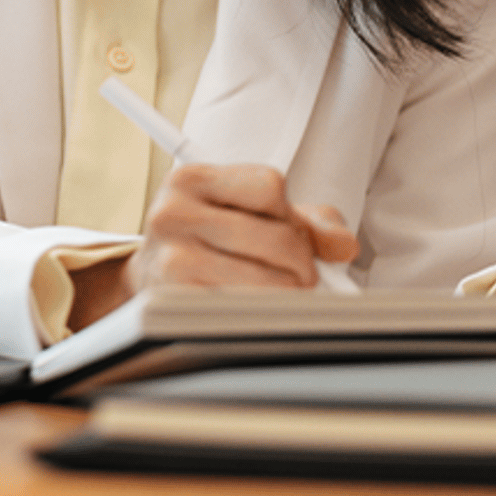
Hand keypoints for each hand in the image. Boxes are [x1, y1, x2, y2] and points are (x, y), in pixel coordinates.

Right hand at [71, 163, 357, 329]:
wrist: (152, 278)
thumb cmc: (210, 241)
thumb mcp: (252, 214)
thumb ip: (308, 222)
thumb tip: (343, 246)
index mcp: (192, 179)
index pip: (270, 186)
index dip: (291, 215)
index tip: (288, 234)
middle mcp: (173, 212)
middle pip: (277, 238)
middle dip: (302, 263)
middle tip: (300, 276)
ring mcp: (170, 258)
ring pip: (268, 280)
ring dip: (287, 293)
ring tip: (277, 292)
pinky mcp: (175, 301)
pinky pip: (244, 311)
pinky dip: (262, 315)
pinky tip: (253, 308)